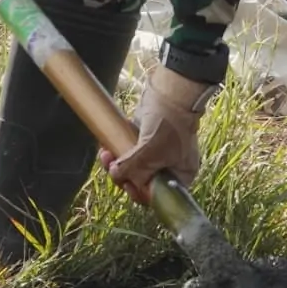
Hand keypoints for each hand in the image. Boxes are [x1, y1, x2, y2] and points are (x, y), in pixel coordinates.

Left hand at [104, 64, 211, 202]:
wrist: (170, 93)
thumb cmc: (168, 125)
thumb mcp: (150, 154)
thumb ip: (133, 170)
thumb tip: (116, 175)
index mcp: (180, 175)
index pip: (158, 195)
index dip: (139, 193)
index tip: (126, 185)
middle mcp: (170, 166)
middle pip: (142, 181)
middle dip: (124, 175)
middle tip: (112, 168)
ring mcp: (158, 153)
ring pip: (134, 167)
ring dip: (117, 163)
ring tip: (106, 155)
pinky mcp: (146, 141)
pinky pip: (130, 153)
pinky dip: (118, 152)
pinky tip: (107, 149)